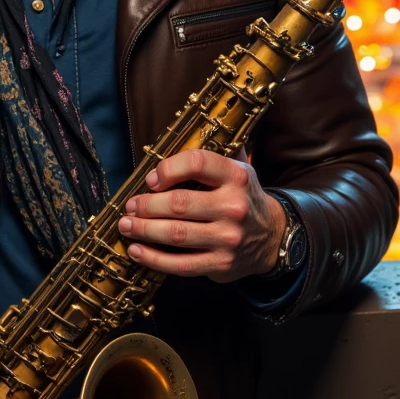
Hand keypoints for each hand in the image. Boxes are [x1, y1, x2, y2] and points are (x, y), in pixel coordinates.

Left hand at [117, 149, 286, 282]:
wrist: (273, 237)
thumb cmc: (242, 198)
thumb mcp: (238, 170)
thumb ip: (215, 151)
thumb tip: (182, 134)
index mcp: (236, 177)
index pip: (197, 163)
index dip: (168, 168)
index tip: (150, 179)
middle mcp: (234, 207)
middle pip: (179, 203)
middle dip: (147, 205)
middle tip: (129, 206)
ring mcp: (228, 238)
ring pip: (176, 234)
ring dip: (144, 230)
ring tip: (126, 225)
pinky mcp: (221, 264)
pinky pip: (180, 264)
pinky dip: (154, 258)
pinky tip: (137, 250)